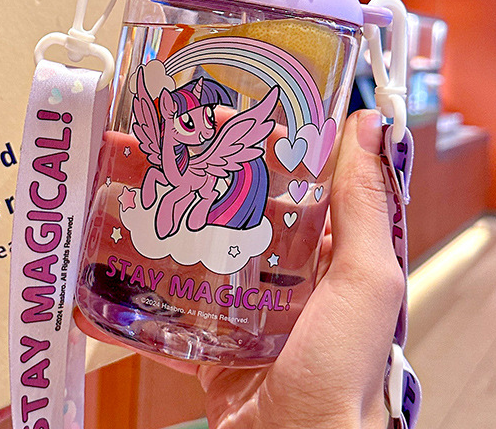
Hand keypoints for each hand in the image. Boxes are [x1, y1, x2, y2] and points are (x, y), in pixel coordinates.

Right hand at [77, 109, 403, 428]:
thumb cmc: (338, 380)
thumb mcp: (362, 282)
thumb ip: (364, 207)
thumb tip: (373, 127)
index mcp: (332, 261)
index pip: (298, 183)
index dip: (263, 145)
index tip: (226, 115)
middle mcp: (293, 284)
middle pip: (246, 213)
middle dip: (210, 177)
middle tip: (170, 145)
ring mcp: (251, 314)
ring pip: (210, 254)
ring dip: (177, 223)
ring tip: (140, 187)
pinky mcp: (216, 347)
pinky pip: (181, 308)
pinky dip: (153, 286)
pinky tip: (123, 257)